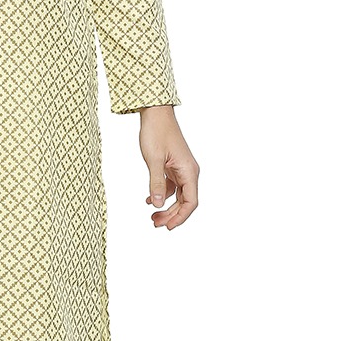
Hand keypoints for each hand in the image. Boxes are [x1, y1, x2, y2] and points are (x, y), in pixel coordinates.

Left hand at [137, 106, 198, 229]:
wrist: (156, 113)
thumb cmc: (156, 132)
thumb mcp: (153, 159)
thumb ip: (156, 183)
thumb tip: (157, 205)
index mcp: (189, 171)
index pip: (191, 202)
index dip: (181, 217)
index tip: (168, 227)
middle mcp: (189, 172)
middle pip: (185, 201)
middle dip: (171, 215)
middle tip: (155, 224)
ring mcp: (181, 169)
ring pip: (178, 195)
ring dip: (166, 207)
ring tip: (152, 217)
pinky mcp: (173, 166)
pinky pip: (171, 186)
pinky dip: (161, 195)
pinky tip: (149, 200)